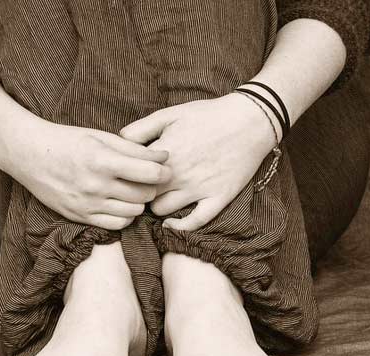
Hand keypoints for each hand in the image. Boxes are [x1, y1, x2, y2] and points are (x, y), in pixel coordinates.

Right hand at [0, 118, 171, 230]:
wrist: (30, 156)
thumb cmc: (66, 141)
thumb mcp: (100, 136)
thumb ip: (134, 148)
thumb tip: (164, 157)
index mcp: (103, 160)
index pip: (150, 173)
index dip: (164, 171)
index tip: (164, 168)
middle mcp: (96, 186)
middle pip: (145, 195)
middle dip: (152, 186)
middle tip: (147, 178)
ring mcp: (88, 204)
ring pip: (134, 212)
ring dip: (139, 202)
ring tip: (132, 190)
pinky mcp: (80, 216)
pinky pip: (117, 225)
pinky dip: (126, 216)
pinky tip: (120, 203)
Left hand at [119, 93, 277, 230]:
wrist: (250, 120)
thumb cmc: (207, 114)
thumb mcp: (169, 114)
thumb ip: (140, 129)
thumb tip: (118, 142)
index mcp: (164, 153)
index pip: (131, 174)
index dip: (126, 176)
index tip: (127, 175)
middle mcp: (179, 173)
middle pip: (143, 194)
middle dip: (138, 192)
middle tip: (139, 189)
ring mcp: (199, 188)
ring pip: (162, 210)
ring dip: (156, 205)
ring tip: (158, 198)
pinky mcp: (218, 198)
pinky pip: (194, 223)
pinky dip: (179, 226)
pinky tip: (171, 223)